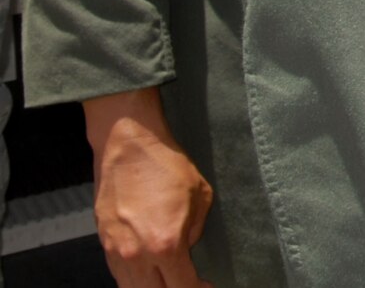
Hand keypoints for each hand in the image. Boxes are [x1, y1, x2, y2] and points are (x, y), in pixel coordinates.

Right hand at [82, 89, 214, 287]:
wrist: (128, 146)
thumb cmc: (168, 166)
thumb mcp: (201, 196)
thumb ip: (194, 231)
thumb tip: (186, 249)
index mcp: (166, 244)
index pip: (182, 286)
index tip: (206, 285)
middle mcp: (137, 254)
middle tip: (187, 283)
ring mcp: (116, 251)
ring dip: (151, 287)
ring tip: (167, 279)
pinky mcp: (103, 243)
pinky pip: (118, 274)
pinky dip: (133, 279)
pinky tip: (147, 273)